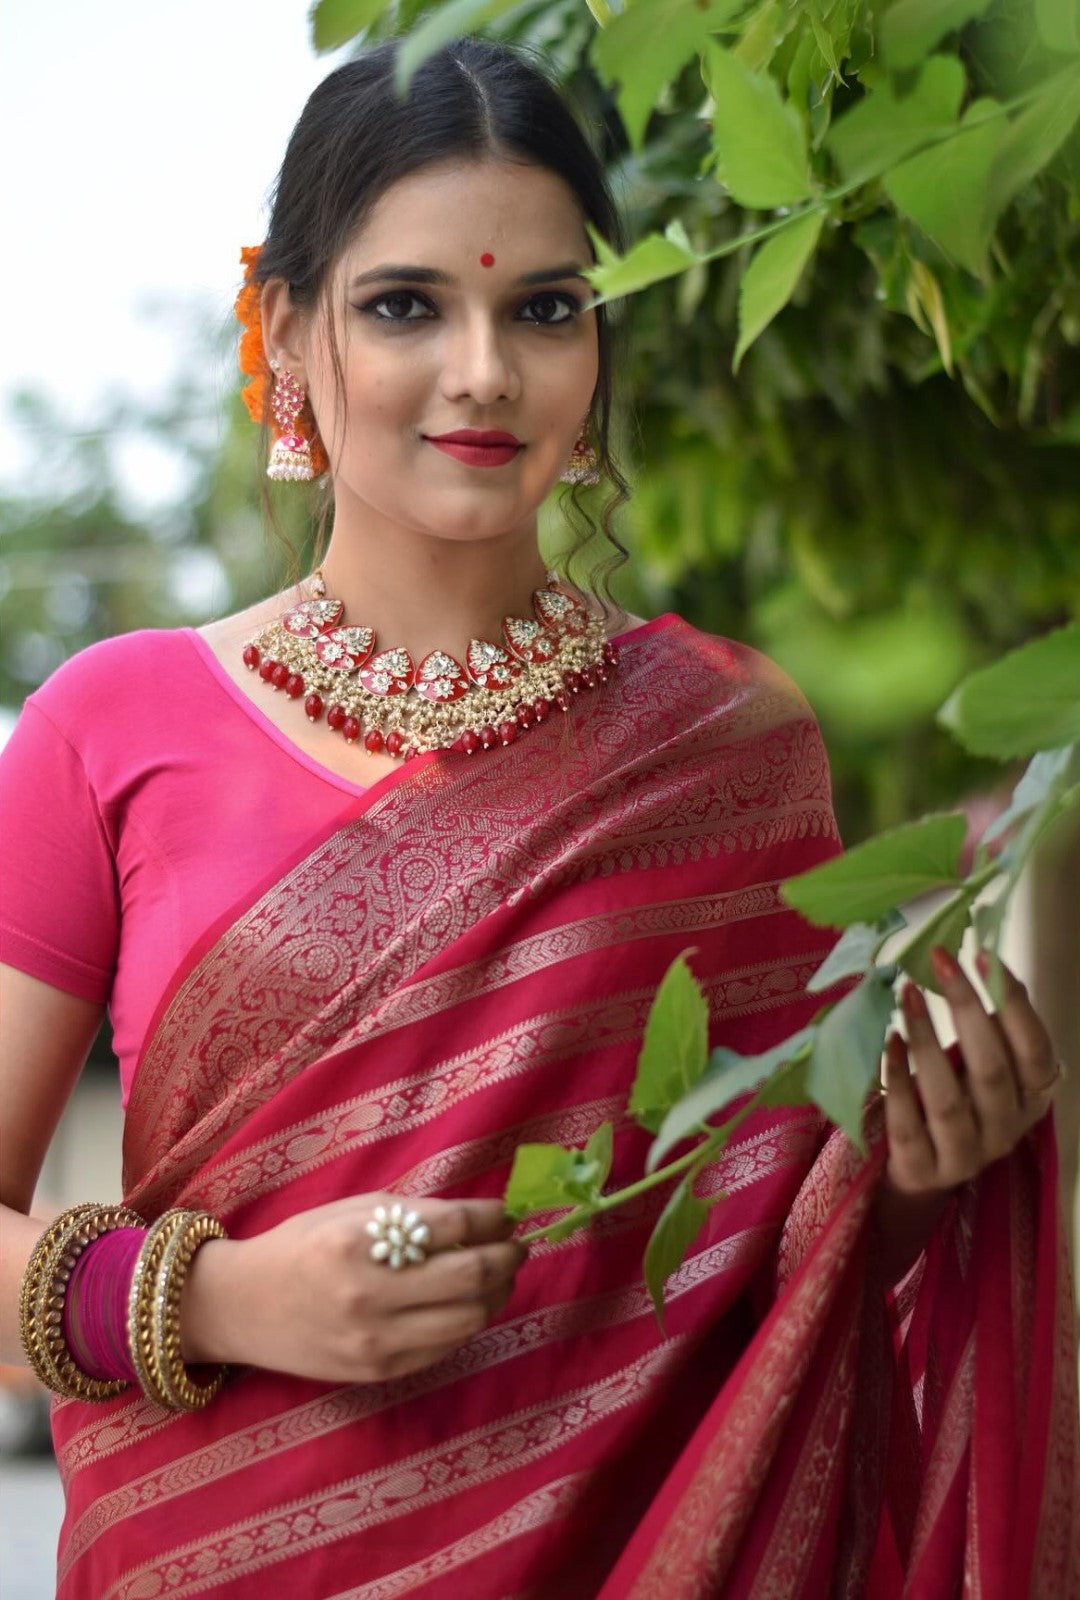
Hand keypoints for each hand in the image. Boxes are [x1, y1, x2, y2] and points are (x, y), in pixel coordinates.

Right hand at [181, 1194, 525, 1384]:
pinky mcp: (380, 1371)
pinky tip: (465, 1304)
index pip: (454, 1226)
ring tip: (498, 1276)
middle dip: (508, 1256)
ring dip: (496, 1294)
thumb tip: (480, 1218)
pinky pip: (446, 1347)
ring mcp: (375, 1340)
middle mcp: (370, 1294)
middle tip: (515, 1246)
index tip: (506, 1215)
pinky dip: (466, 1322)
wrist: (244, 1306)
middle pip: (472, 1275)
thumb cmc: (302, 1245)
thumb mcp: (352, 1212)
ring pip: (469, 1318)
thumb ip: (412, 1215)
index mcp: (360, 1241)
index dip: (493, 1218)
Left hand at [883, 947, 1061, 1197]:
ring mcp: (964, 1155)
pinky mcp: (920, 1169)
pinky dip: (895, 1077)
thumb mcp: (986, 1070)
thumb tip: (975, 965)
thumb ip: (990, 1030)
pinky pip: (906, 1121)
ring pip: (947, 1098)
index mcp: (1031, 1100)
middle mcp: (1004, 1130)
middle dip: (965, 1009)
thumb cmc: (960, 1101)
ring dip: (926, 1040)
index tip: (983, 954)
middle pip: (991, 1069)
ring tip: (907, 994)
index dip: (1014, 1003)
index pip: (1035, 1051)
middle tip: (940, 962)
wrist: (924, 1171)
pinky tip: (888, 1041)